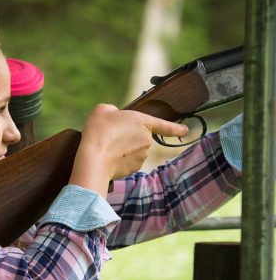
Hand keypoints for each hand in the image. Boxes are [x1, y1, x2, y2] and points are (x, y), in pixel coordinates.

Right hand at [69, 104, 187, 196]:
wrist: (94, 157)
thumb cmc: (99, 130)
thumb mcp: (103, 110)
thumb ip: (112, 111)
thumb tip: (114, 117)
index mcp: (142, 121)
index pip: (164, 125)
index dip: (176, 128)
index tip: (186, 130)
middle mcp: (146, 139)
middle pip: (139, 137)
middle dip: (127, 138)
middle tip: (110, 136)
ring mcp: (142, 155)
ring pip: (133, 151)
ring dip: (123, 149)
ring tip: (106, 147)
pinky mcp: (134, 168)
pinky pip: (128, 162)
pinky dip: (119, 160)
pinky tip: (107, 157)